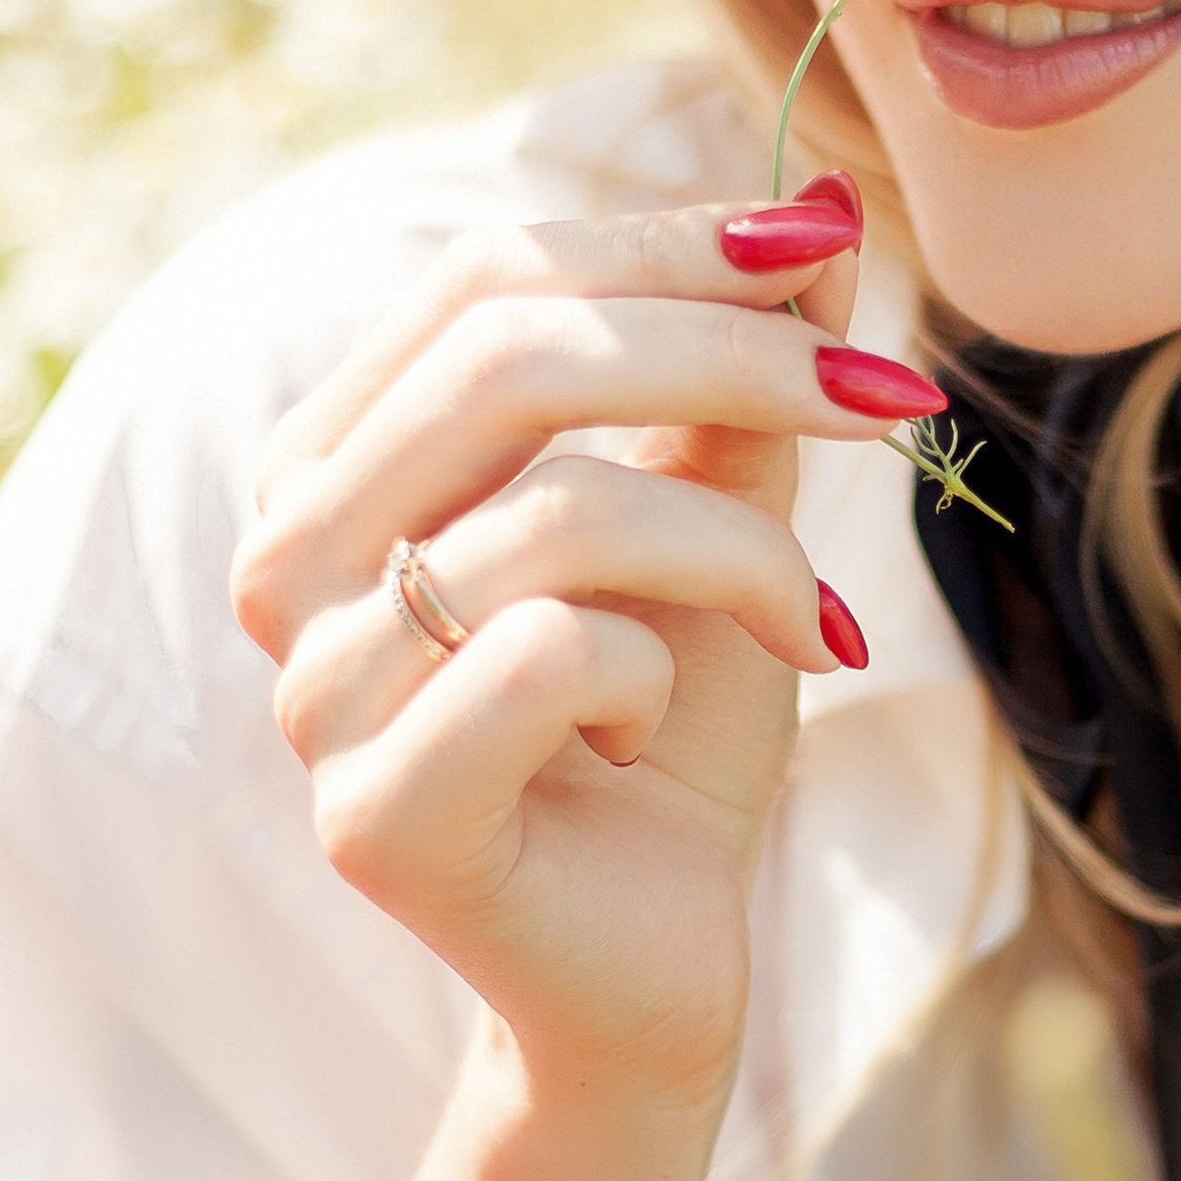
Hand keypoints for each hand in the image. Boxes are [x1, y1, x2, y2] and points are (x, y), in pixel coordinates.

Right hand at [231, 192, 935, 1114]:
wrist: (657, 958)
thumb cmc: (672, 732)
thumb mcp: (717, 521)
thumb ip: (736, 382)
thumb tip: (820, 222)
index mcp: (339, 461)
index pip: (487, 280)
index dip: (671, 245)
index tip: (834, 252)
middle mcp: (288, 559)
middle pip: (510, 356)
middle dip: (735, 354)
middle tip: (892, 399)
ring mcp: (310, 692)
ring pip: (559, 509)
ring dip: (743, 551)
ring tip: (809, 618)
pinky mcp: (373, 817)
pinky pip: (553, 654)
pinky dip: (661, 673)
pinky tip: (662, 736)